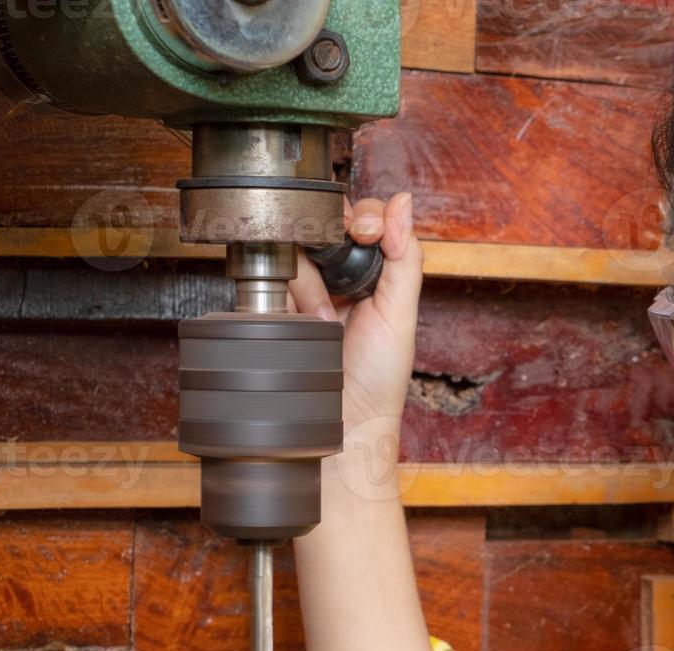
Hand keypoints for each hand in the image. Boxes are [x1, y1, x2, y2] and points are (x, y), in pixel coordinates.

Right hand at [287, 192, 422, 434]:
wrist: (344, 425)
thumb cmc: (380, 379)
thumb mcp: (402, 313)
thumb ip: (404, 256)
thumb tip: (402, 201)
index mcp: (374, 274)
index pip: (363, 219)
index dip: (362, 215)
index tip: (365, 231)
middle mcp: (338, 278)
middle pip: (323, 224)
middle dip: (330, 236)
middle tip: (343, 258)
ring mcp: (302, 290)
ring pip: (294, 248)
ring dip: (311, 278)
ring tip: (327, 316)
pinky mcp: (274, 306)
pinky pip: (269, 277)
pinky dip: (287, 292)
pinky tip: (304, 318)